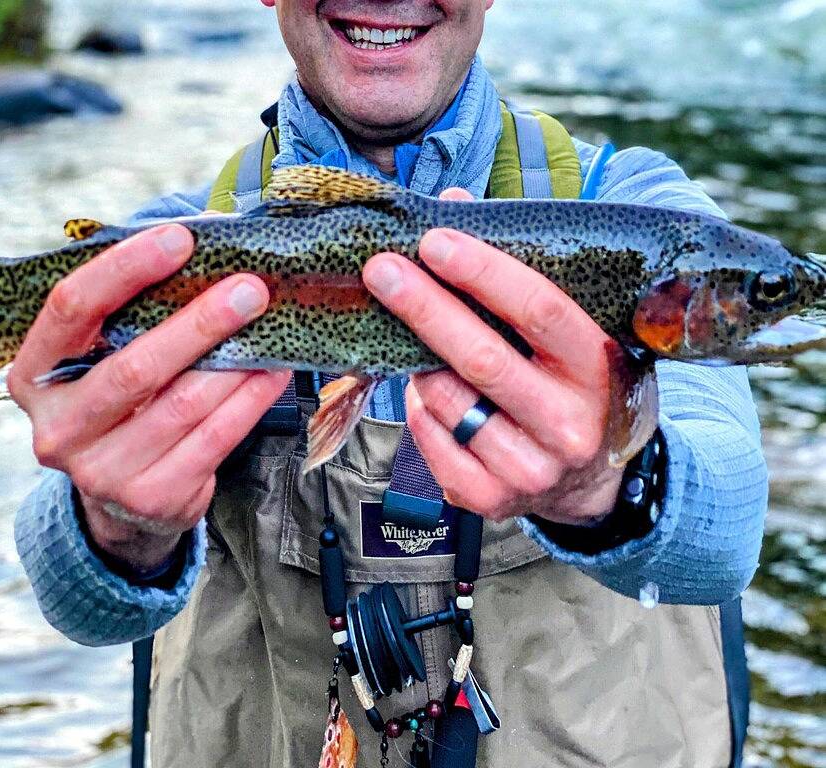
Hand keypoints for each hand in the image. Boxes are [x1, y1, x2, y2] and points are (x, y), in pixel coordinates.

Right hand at [8, 224, 289, 569]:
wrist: (125, 499)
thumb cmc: (123, 407)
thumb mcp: (107, 362)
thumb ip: (136, 315)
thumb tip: (207, 245)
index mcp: (36, 376)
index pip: (71, 309)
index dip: (124, 269)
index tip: (180, 239)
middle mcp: (60, 427)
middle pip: (135, 366)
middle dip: (199, 323)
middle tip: (249, 290)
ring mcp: (102, 470)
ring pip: (183, 405)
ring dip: (234, 363)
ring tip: (269, 329)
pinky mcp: (151, 497)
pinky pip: (213, 439)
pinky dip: (249, 401)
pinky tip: (272, 374)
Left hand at [363, 188, 624, 523]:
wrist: (593, 483)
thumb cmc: (577, 390)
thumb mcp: (574, 336)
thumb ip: (517, 273)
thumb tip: (453, 206)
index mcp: (597, 370)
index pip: (539, 310)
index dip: (482, 271)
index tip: (433, 241)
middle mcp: (569, 425)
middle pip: (482, 358)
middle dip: (424, 307)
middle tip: (381, 270)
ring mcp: (530, 469)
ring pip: (449, 401)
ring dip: (419, 363)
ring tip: (416, 341)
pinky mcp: (491, 499)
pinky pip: (430, 442)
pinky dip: (419, 410)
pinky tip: (428, 394)